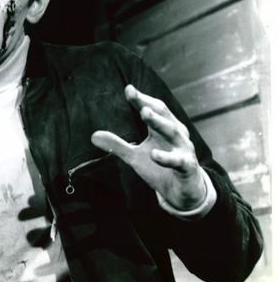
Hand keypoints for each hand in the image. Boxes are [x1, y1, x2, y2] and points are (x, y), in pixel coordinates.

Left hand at [91, 84, 205, 210]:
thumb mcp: (134, 156)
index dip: (141, 100)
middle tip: (136, 98)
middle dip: (150, 106)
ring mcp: (183, 149)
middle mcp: (176, 134)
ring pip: (173, 132)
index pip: (153, 109)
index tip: (128, 89)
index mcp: (163, 128)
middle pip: (163, 116)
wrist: (183, 192)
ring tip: (145, 113)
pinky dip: (167, 157)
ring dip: (159, 122)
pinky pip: (178, 161)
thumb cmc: (160, 167)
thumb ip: (116, 145)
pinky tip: (154, 154)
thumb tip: (93, 135)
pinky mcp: (187, 167)